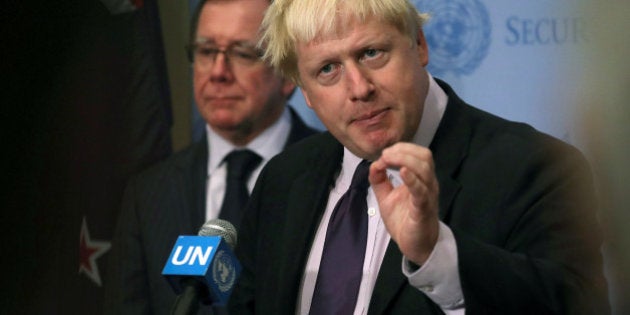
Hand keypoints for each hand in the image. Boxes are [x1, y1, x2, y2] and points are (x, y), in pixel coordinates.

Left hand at [369, 142, 439, 264]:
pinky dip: (412, 180)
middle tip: (385, 154)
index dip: (401, 148)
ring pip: (425, 169)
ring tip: (389, 160)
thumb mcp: (386, 197)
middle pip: (424, 156)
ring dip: (405, 160)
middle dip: (404, 150)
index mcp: (420, 179)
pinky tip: (403, 172)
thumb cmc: (404, 220)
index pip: (418, 154)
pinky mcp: (423, 209)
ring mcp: (428, 195)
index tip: (384, 153)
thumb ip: (379, 180)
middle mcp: (428, 184)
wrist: (415, 246)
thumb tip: (373, 164)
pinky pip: (421, 192)